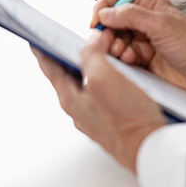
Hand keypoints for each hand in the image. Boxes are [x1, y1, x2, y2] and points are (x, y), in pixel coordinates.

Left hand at [33, 32, 166, 171]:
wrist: (150, 148)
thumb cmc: (126, 119)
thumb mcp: (103, 77)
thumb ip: (92, 54)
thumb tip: (92, 40)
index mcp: (70, 98)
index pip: (50, 68)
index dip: (43, 49)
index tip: (36, 38)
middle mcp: (80, 108)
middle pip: (70, 73)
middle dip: (77, 53)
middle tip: (83, 38)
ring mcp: (96, 114)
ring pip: (90, 81)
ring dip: (97, 63)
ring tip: (108, 50)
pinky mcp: (113, 117)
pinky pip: (106, 90)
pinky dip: (110, 75)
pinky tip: (123, 71)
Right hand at [95, 0, 185, 112]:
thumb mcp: (162, 25)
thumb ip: (131, 15)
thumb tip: (106, 13)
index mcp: (151, 7)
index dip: (105, 6)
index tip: (96, 19)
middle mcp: (145, 24)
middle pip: (113, 21)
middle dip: (108, 30)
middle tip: (109, 40)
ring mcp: (144, 44)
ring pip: (115, 41)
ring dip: (115, 47)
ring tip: (126, 53)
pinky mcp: (143, 64)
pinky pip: (122, 60)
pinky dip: (122, 61)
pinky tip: (132, 63)